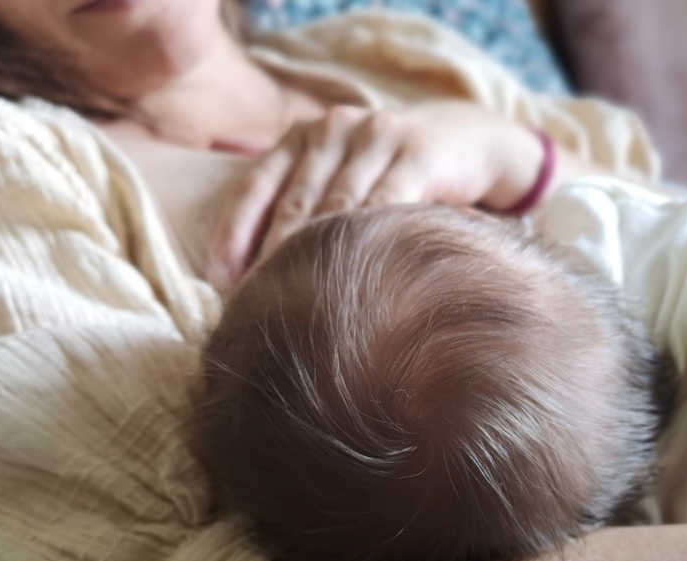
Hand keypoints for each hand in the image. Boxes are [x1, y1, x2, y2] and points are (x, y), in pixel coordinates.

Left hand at [209, 102, 544, 285]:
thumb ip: (307, 207)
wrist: (466, 141)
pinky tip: (357, 277)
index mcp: (303, 135)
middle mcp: (333, 129)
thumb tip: (256, 275)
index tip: (220, 281)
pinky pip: (386, 205)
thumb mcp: (344, 179)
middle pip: (293, 203)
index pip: (256, 186)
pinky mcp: (417, 154)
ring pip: (336, 207)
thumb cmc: (392, 174)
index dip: (234, 234)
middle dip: (272, 256)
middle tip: (254, 305)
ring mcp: (376, 137)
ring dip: (316, 256)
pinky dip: (368, 242)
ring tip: (300, 302)